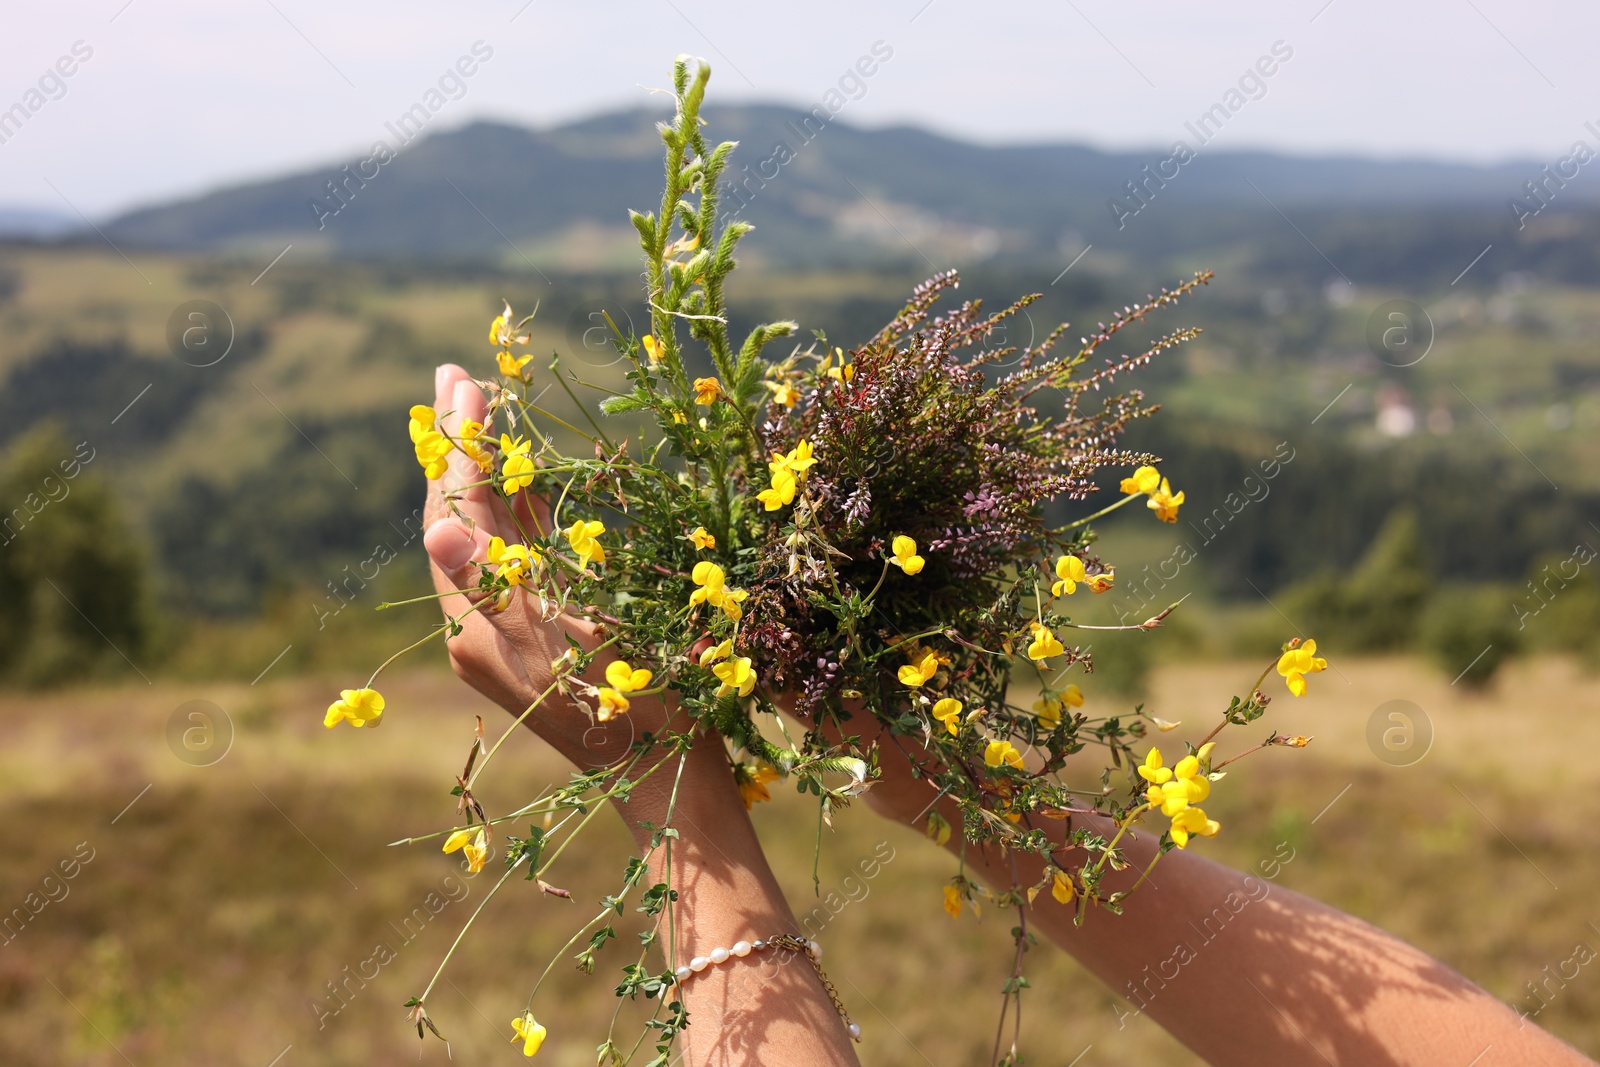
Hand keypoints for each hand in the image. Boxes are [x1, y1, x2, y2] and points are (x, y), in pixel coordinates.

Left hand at [421, 364, 668, 769]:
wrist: (668, 779)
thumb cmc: (633, 714)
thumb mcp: (566, 646)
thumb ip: (499, 586)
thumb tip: (437, 529)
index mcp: (478, 629)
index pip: (455, 518)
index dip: (459, 450)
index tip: (462, 384)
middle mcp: (484, 626)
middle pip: (463, 519)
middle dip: (461, 448)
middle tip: (457, 376)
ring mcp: (513, 629)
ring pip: (490, 535)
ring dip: (487, 470)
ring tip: (483, 407)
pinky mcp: (543, 633)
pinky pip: (519, 559)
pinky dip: (517, 510)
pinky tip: (520, 476)